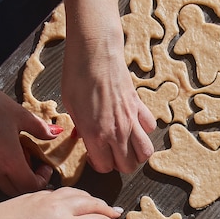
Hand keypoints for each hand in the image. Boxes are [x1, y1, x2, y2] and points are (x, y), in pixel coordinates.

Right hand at [0, 78, 59, 195]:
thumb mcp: (20, 114)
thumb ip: (40, 128)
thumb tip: (55, 133)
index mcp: (11, 162)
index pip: (31, 186)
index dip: (42, 179)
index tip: (43, 167)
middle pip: (15, 190)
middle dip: (27, 180)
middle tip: (28, 160)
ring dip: (7, 179)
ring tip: (9, 159)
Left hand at [0, 187, 123, 218]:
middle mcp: (61, 208)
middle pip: (93, 203)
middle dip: (107, 210)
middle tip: (116, 215)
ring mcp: (47, 198)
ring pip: (78, 193)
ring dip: (92, 200)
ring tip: (99, 206)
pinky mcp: (35, 194)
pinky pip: (63, 191)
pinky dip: (75, 196)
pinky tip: (73, 202)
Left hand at [61, 41, 155, 174]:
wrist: (96, 51)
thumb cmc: (77, 76)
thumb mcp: (70, 107)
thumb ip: (81, 129)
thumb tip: (86, 139)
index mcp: (96, 135)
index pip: (105, 167)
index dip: (98, 164)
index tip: (94, 155)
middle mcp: (117, 132)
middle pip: (127, 166)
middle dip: (118, 163)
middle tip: (109, 152)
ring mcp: (131, 120)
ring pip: (144, 153)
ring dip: (136, 154)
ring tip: (126, 146)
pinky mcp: (139, 107)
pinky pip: (149, 128)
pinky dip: (144, 131)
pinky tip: (134, 125)